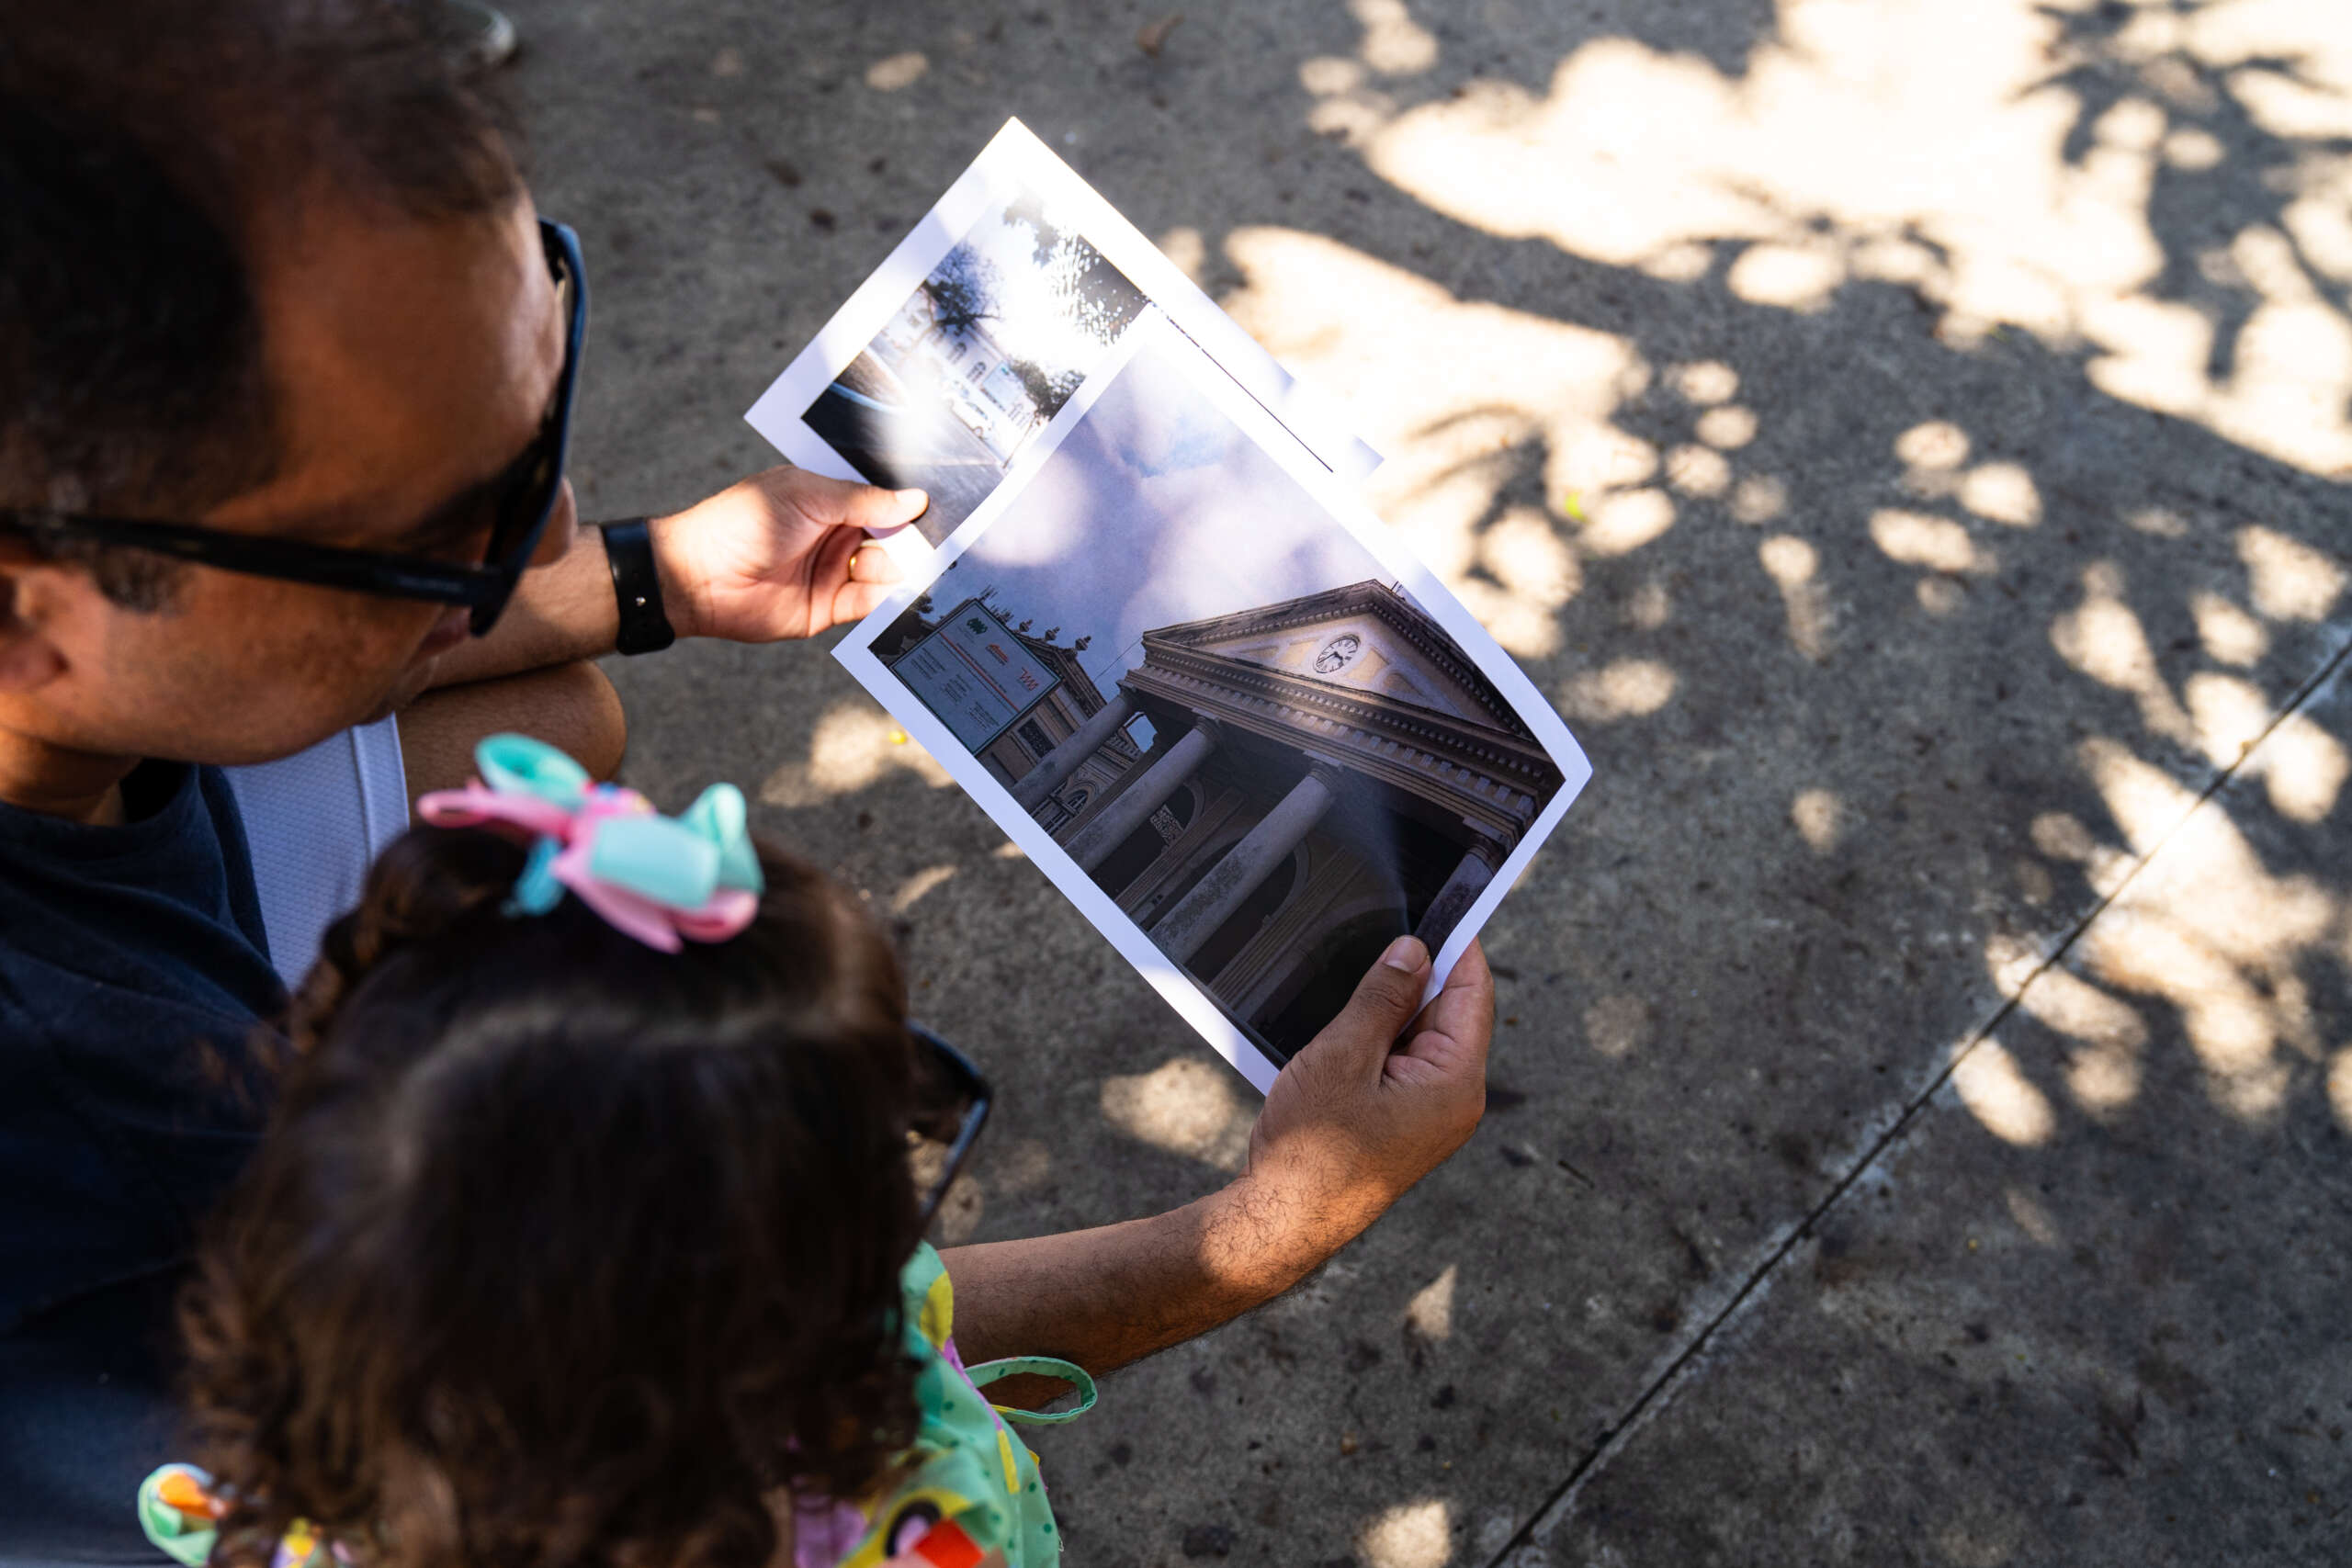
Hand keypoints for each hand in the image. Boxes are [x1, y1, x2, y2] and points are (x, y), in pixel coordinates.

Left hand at [646, 467, 927, 641]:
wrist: (699, 577)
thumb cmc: (743, 522)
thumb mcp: (807, 496)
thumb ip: (863, 501)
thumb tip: (915, 500)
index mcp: (829, 497)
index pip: (880, 497)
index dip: (909, 501)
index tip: (943, 503)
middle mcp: (836, 533)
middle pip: (891, 536)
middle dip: (916, 538)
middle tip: (948, 539)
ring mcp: (834, 570)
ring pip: (886, 570)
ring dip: (907, 569)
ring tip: (931, 566)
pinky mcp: (830, 607)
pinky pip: (870, 603)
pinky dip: (890, 599)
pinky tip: (909, 590)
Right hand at [1242, 936, 1492, 1251]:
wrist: (1284, 1221)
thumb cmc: (1312, 1151)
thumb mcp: (1344, 1054)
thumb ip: (1383, 997)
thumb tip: (1413, 951)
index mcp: (1456, 1083)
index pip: (1472, 993)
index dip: (1457, 945)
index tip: (1445, 905)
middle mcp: (1454, 1100)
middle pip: (1448, 1012)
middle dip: (1413, 976)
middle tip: (1375, 939)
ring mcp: (1430, 1115)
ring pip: (1419, 1037)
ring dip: (1387, 1011)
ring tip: (1349, 992)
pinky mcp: (1403, 1123)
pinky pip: (1400, 1064)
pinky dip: (1377, 1041)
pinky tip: (1343, 1030)